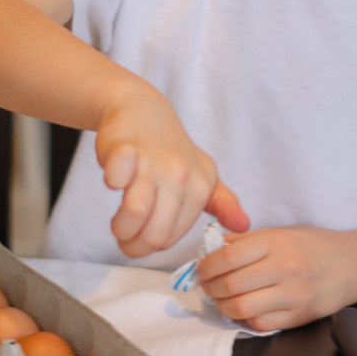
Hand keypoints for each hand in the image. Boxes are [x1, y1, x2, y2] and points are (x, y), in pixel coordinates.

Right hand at [96, 92, 247, 258]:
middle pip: (153, 235)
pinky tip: (114, 179)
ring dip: (119, 226)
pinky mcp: (126, 147)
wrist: (142, 108)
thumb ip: (221, 203)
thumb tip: (245, 225)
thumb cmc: (169, 150)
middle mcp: (180, 174)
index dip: (148, 247)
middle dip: (131, 244)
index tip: (139, 237)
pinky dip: (111, 182)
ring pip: (135, 214)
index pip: (170, 239)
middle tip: (123, 234)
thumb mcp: (201, 176)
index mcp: (200, 186)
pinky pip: (116, 178)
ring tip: (116, 220)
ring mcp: (154, 160)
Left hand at [197, 225, 356, 330]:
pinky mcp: (298, 317)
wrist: (352, 265)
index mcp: (277, 243)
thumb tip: (213, 248)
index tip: (202, 269)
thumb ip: (247, 240)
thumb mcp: (281, 232)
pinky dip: (244, 318)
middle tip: (207, 286)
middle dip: (210, 288)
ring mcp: (292, 296)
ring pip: (241, 308)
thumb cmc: (313, 245)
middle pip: (230, 285)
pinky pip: (259, 324)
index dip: (207, 266)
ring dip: (223, 306)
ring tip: (222, 299)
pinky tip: (243, 309)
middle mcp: (285, 268)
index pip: (228, 257)